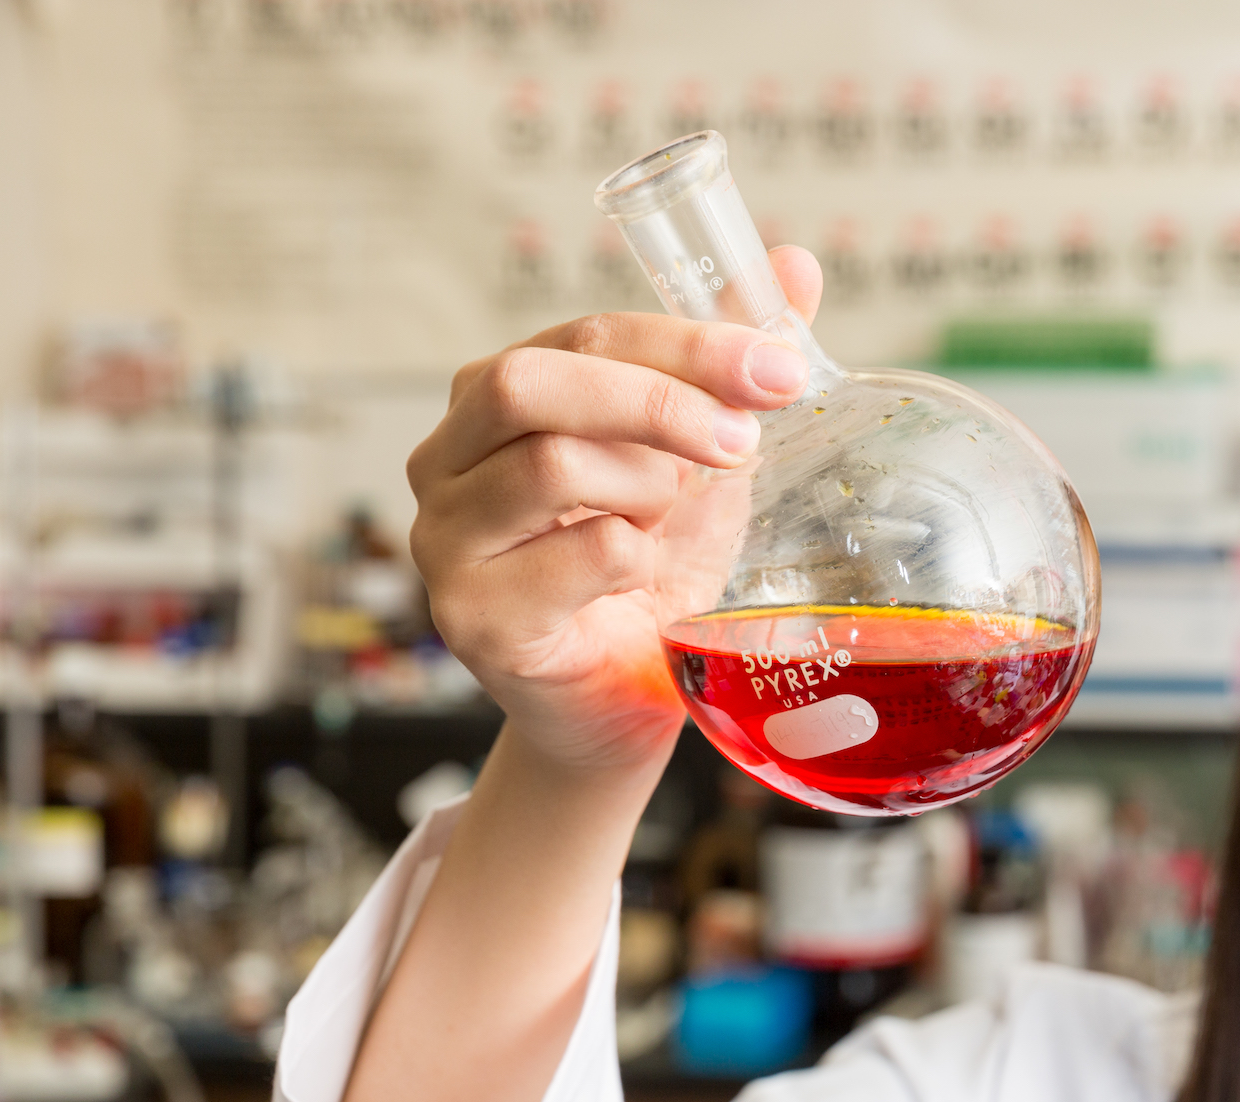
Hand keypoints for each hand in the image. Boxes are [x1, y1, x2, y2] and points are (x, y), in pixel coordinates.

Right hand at [408, 247, 823, 775]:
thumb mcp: (702, 460)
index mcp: (494, 397)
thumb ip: (733, 367)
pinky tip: (642, 580)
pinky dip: (634, 561)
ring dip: (646, 490)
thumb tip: (795, 263)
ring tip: (669, 526)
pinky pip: (574, 556)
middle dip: (656, 401)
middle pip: (530, 381)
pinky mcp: (471, 616)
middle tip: (742, 442)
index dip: (687, 343)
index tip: (779, 370)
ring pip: (550, 465)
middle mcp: (446, 457)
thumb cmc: (650, 573)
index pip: (584, 334)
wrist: (625, 701)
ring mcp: (444, 538)